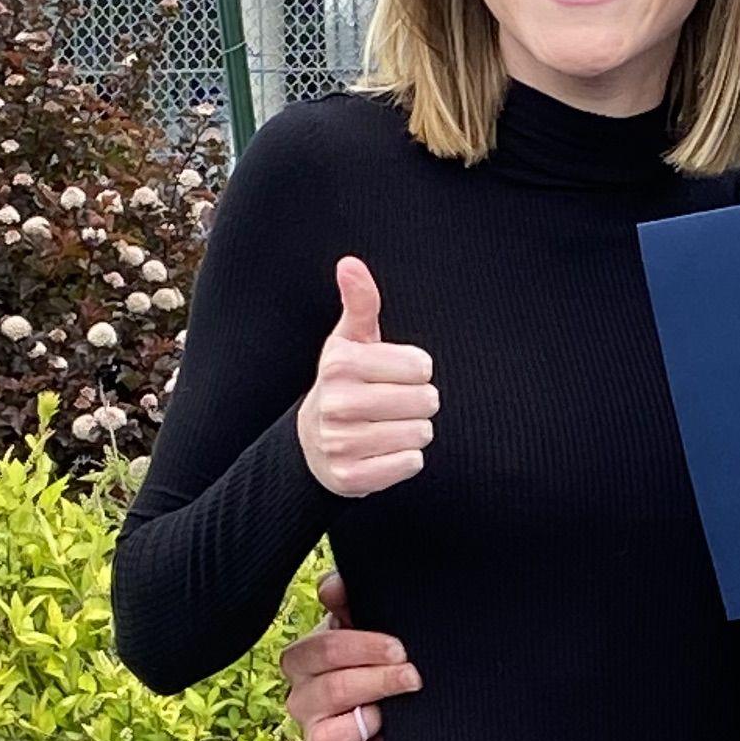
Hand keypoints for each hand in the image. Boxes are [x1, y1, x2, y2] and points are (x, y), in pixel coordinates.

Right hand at [280, 569, 418, 740]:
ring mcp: (313, 734)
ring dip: (371, 719)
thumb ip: (348, 600)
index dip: (362, 647)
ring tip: (398, 709)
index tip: (399, 647)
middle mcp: (302, 697)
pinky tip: (388, 740)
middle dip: (379, 680)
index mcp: (305, 658)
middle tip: (412, 675)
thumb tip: (333, 586)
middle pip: (332, 689)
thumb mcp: (367, 623)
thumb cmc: (377, 658)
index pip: (321, 649)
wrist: (401, 707)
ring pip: (329, 735)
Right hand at [297, 255, 436, 495]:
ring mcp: (340, 443)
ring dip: (413, 431)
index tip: (394, 374)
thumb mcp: (350, 340)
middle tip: (394, 404)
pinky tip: (383, 452)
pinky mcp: (351, 478)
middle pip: (426, 401)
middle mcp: (335, 403)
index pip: (421, 366)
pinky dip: (405, 459)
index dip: (417, 371)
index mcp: (339, 364)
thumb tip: (350, 262)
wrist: (313, 445)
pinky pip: (411, 464)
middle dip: (419, 403)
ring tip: (387, 427)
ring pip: (421, 434)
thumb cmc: (346, 382)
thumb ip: (360, 302)